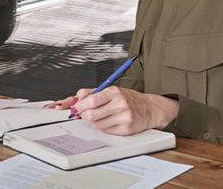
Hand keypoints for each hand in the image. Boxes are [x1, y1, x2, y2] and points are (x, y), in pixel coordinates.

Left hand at [50, 87, 178, 135]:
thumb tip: (73, 101)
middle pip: (92, 114)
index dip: (79, 106)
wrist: (149, 108)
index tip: (76, 108)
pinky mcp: (126, 129)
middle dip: (84, 115)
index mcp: (114, 92)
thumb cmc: (127, 99)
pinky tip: (110, 121)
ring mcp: (124, 118)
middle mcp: (120, 104)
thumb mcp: (110, 90)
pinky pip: (106, 131)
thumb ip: (90, 93)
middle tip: (85, 114)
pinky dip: (104, 127)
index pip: (91, 100)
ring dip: (94, 121)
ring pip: (97, 124)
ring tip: (100, 116)